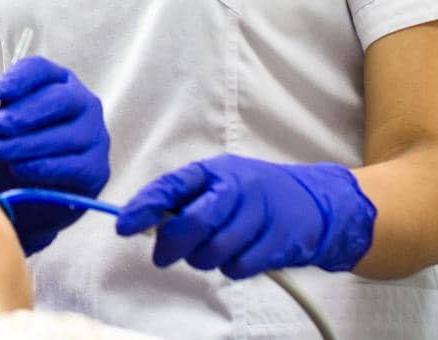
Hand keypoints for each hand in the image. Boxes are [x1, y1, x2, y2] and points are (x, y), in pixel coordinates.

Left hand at [0, 57, 109, 254]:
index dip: (20, 78)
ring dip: (29, 144)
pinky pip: (74, 166)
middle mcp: (82, 103)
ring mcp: (95, 136)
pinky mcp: (97, 169)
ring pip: (68, 135)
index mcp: (55, 82)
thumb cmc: (7, 149)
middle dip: (27, 113)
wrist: (16, 195)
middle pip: (62, 99)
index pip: (41, 70)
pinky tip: (20, 169)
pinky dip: (43, 167)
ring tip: (1, 151)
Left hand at [116, 154, 375, 278]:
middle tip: (163, 254)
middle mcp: (237, 188)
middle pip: (192, 224)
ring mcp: (259, 215)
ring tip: (212, 249)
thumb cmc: (254, 193)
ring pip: (212, 252)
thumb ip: (184, 199)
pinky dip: (232, 268)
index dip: (143, 208)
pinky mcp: (277, 243)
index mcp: (215, 170)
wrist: (316, 203)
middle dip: (172, 245)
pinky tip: (240, 254)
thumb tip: (144, 223)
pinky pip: (237, 268)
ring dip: (203, 259)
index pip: (171, 187)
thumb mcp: (219, 183)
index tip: (122, 226)